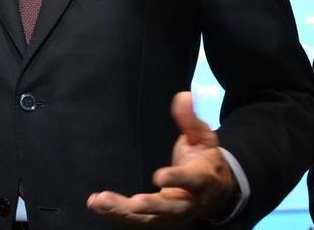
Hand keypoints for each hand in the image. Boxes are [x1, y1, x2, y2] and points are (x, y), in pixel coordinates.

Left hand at [87, 92, 236, 224]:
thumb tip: (183, 97)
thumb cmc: (205, 159)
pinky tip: (96, 205)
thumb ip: (191, 120)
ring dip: (123, 212)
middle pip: (170, 207)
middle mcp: (189, 201)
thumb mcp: (204, 138)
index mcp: (203, 179)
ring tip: (100, 202)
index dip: (177, 179)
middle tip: (133, 202)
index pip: (192, 180)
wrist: (217, 191)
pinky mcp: (158, 219)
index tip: (158, 176)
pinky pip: (137, 219)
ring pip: (149, 218)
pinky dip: (117, 214)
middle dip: (151, 206)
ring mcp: (173, 214)